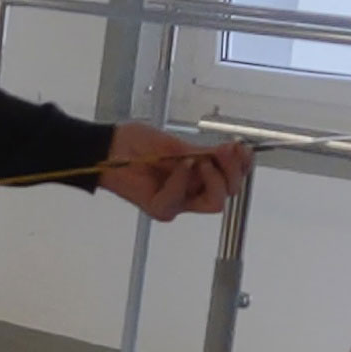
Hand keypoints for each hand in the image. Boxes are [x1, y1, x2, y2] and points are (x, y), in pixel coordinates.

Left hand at [96, 122, 249, 221]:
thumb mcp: (177, 144)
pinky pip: (180, 199)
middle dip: (233, 172)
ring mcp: (176, 204)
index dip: (243, 166)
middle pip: (227, 195)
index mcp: (198, 177)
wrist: (107, 147)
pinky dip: (182, 179)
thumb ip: (204, 152)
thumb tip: (236, 149)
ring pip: (214, 202)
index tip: (243, 147)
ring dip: (214, 178)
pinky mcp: (159, 208)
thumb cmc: (137, 143)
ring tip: (202, 160)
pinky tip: (178, 164)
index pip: (231, 179)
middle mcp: (190, 194)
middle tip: (225, 151)